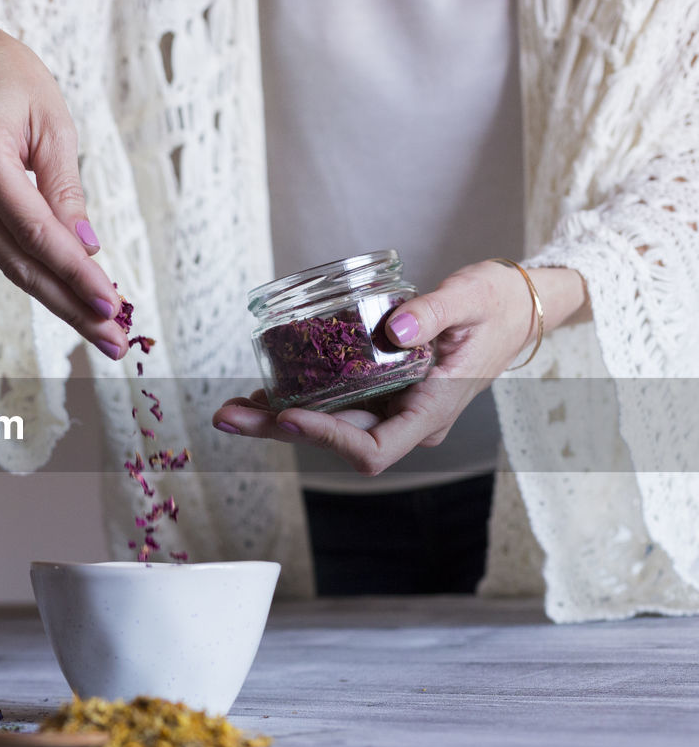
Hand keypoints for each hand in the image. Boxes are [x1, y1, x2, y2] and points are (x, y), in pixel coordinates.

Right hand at [0, 26, 125, 359]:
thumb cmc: (13, 82)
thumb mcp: (54, 126)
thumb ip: (65, 190)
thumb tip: (85, 248)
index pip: (34, 231)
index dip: (74, 272)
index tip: (112, 302)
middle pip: (20, 262)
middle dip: (71, 305)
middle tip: (114, 340)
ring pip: (12, 264)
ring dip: (60, 301)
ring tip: (102, 332)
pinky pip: (6, 249)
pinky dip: (43, 276)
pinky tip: (74, 299)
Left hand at [212, 261, 586, 474]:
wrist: (518, 305)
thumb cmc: (500, 302)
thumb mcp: (472, 297)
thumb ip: (434, 311)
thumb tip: (394, 329)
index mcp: (433, 411)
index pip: (374, 449)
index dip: (329, 439)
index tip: (291, 414)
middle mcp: (408, 420)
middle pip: (337, 439)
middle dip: (279, 429)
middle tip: (227, 415)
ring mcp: (394, 408)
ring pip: (329, 424)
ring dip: (277, 418)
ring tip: (230, 407)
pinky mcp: (382, 391)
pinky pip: (334, 402)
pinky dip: (297, 398)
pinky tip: (261, 389)